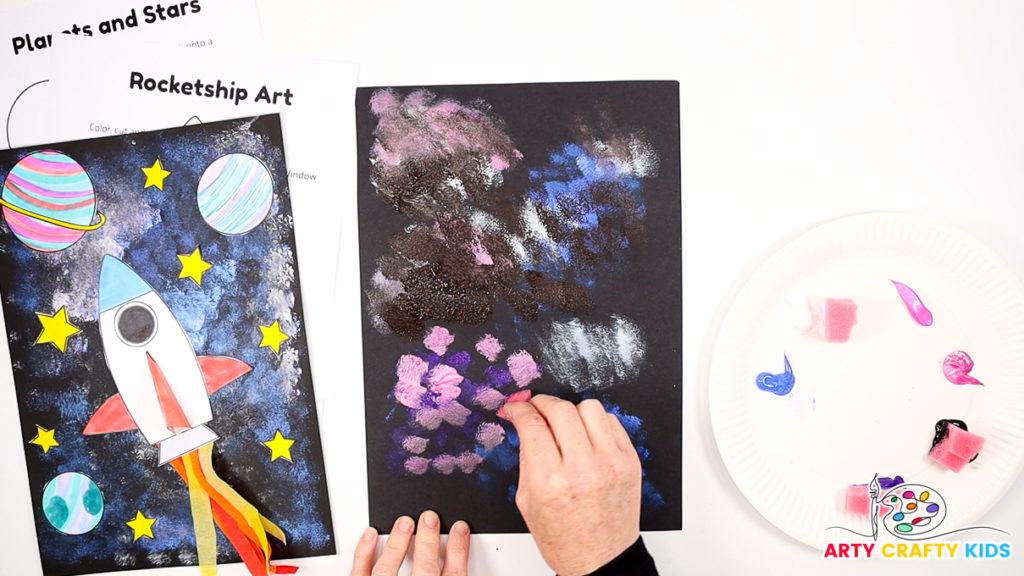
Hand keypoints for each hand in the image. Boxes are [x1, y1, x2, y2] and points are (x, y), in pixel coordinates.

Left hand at [350, 511, 469, 575]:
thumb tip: (453, 568)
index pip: (454, 574)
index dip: (458, 549)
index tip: (459, 530)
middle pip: (424, 568)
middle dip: (427, 540)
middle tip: (429, 518)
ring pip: (388, 569)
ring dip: (398, 542)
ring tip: (404, 522)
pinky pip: (359, 573)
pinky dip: (364, 554)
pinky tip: (370, 536)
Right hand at [505, 395, 641, 575]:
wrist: (600, 560)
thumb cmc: (563, 538)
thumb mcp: (527, 501)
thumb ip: (526, 458)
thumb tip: (524, 423)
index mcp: (549, 482)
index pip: (532, 425)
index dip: (520, 409)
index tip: (516, 407)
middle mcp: (582, 470)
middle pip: (560, 409)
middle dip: (542, 402)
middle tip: (535, 408)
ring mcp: (610, 464)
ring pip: (589, 407)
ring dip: (571, 410)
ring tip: (564, 423)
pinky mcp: (629, 462)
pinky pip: (612, 422)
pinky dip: (595, 422)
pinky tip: (586, 435)